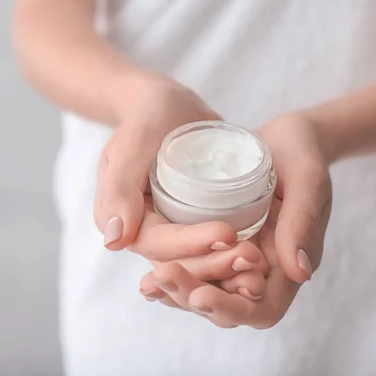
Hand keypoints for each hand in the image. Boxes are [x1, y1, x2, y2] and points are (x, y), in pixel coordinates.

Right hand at [93, 74, 268, 298]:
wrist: (167, 108)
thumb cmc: (148, 117)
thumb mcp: (133, 142)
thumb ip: (119, 186)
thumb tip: (114, 239)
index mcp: (126, 221)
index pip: (158, 244)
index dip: (191, 244)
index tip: (227, 234)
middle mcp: (147, 233)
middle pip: (180, 261)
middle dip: (215, 264)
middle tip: (254, 257)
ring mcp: (173, 232)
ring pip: (199, 262)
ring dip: (227, 268)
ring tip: (260, 262)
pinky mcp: (194, 227)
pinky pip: (213, 249)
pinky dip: (233, 257)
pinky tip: (261, 259)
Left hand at [139, 113, 332, 327]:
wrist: (287, 138)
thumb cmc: (303, 153)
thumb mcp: (307, 180)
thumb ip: (302, 222)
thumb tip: (300, 273)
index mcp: (289, 264)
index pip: (262, 309)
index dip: (231, 307)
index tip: (200, 293)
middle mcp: (264, 270)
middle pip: (229, 308)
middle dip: (193, 297)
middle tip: (162, 277)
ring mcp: (239, 259)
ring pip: (208, 291)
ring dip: (178, 292)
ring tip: (148, 283)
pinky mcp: (221, 245)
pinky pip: (198, 269)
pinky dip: (178, 273)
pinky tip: (150, 273)